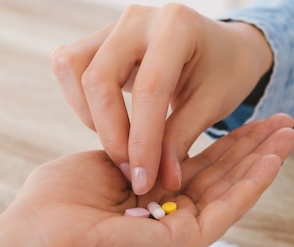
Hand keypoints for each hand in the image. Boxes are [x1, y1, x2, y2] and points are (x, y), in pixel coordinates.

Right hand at [51, 4, 272, 195]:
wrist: (222, 49)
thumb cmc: (223, 74)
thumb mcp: (213, 105)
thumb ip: (181, 138)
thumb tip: (160, 181)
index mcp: (178, 26)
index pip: (149, 89)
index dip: (143, 140)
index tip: (143, 179)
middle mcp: (139, 18)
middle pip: (100, 78)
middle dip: (111, 134)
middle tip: (131, 171)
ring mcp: (114, 24)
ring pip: (74, 68)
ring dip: (90, 115)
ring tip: (122, 143)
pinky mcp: (98, 37)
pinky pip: (70, 66)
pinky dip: (81, 100)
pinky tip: (110, 121)